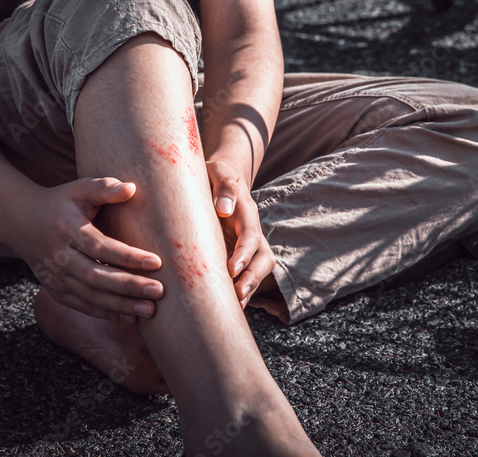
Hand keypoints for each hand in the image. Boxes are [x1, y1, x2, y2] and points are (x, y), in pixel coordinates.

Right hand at [10, 177, 163, 322]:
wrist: (21, 221)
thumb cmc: (60, 202)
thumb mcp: (79, 189)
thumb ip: (104, 188)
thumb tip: (131, 188)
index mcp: (67, 229)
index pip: (100, 246)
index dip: (127, 256)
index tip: (156, 261)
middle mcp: (59, 257)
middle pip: (95, 277)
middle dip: (128, 286)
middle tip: (158, 291)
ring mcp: (55, 276)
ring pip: (90, 296)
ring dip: (121, 305)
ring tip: (150, 309)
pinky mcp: (56, 289)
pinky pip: (82, 305)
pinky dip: (106, 313)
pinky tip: (131, 317)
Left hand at [206, 159, 274, 307]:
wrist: (218, 179)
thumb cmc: (214, 174)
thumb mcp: (218, 170)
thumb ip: (224, 185)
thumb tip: (224, 209)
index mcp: (246, 212)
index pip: (251, 236)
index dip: (245, 253)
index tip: (233, 268)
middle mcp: (251, 232)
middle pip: (263, 259)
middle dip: (253, 278)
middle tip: (238, 294)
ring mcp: (246, 245)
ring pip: (257, 270)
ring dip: (248, 289)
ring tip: (233, 307)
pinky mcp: (237, 254)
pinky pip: (243, 275)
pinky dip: (238, 291)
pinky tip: (224, 307)